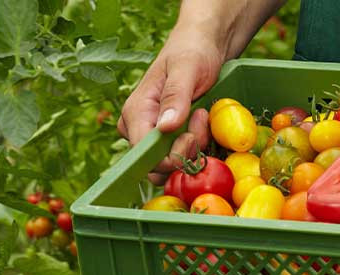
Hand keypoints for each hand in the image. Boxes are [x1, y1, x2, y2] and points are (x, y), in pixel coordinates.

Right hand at [120, 31, 226, 183]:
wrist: (205, 43)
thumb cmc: (193, 50)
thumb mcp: (187, 68)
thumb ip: (175, 96)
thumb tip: (165, 128)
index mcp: (135, 112)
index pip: (143, 155)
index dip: (169, 157)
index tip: (192, 136)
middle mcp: (139, 128)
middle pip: (157, 165)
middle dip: (185, 152)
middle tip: (201, 120)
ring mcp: (154, 134)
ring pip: (171, 164)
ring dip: (194, 148)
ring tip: (202, 115)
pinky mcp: (169, 137)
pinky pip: (182, 155)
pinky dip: (198, 145)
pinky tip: (204, 122)